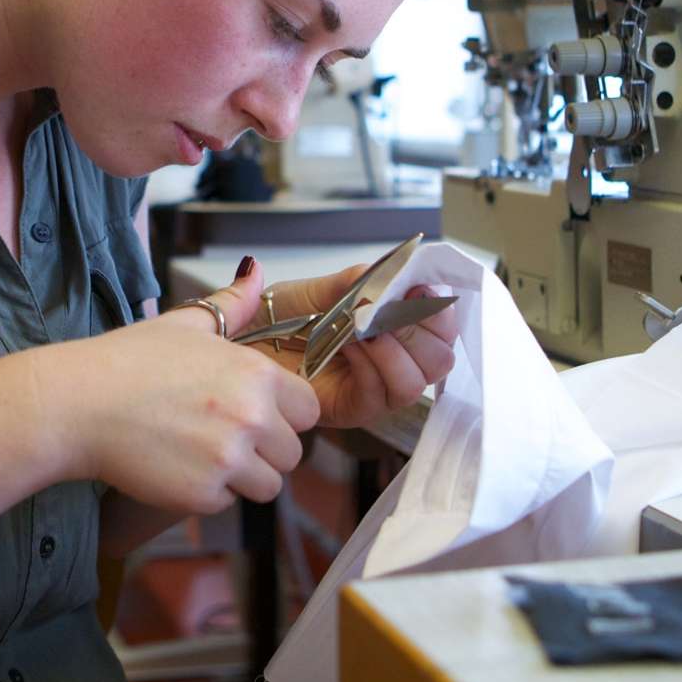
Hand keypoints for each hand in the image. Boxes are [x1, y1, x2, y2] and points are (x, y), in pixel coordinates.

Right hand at [43, 261, 318, 514]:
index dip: (285, 414)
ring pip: (266, 486)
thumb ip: (233, 304)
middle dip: (264, 450)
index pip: (308, 410)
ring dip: (240, 476)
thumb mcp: (185, 324)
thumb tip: (257, 272)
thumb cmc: (127, 361)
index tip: (257, 413)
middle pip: (292, 453)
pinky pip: (227, 503)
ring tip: (199, 452)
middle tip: (220, 435)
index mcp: (256, 373)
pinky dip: (206, 492)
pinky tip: (177, 466)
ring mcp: (229, 458)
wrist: (78, 404)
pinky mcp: (203, 493)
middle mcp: (252, 416)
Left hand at [238, 264, 456, 429]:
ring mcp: (373, 386)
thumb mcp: (327, 288)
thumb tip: (399, 272)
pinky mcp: (351, 408)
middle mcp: (391, 360)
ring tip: (366, 327)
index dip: (441, 311)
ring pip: (415, 382)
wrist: (241, 336)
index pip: (441, 327)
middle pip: (439, 359)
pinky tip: (351, 345)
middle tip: (396, 308)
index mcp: (393, 327)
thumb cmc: (278, 315)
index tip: (422, 290)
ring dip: (396, 349)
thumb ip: (365, 281)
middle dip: (422, 330)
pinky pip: (379, 395)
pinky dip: (370, 366)